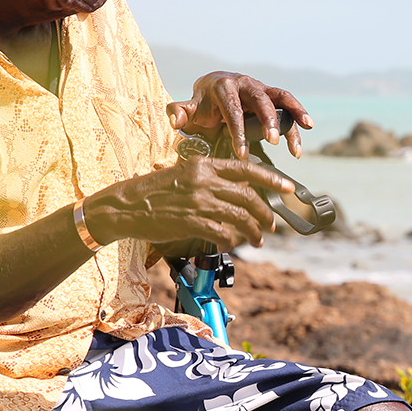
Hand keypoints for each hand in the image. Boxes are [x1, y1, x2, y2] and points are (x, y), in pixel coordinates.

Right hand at [83, 155, 291, 250]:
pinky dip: (231, 241)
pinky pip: (222, 233)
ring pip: (240, 217)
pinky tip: (230, 244)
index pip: (246, 169)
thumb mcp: (182, 174)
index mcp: (203, 165)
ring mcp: (198, 201)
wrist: (124, 205)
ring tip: (257, 240)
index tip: (288, 187)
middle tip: (271, 224)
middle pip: (248, 196)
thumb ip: (208, 179)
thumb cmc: (151, 191)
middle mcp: (204, 181)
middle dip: (265, 212)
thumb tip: (235, 189)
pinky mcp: (191, 222)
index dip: (271, 179)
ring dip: (253, 231)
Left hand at [168, 71, 311, 158]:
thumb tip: (176, 120)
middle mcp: (245, 83)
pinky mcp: (272, 95)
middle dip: (267, 120)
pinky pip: (288, 104)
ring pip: (280, 98)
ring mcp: (261, 88)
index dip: (238, 131)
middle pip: (260, 99)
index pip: (232, 109)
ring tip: (302, 134)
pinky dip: (299, 114)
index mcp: (223, 87)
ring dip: (293, 114)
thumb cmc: (202, 105)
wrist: (213, 89)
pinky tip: (308, 129)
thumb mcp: (190, 109)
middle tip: (272, 141)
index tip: (241, 153)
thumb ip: (180, 113)